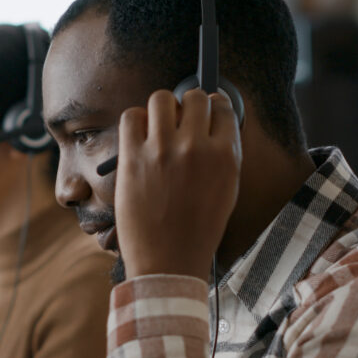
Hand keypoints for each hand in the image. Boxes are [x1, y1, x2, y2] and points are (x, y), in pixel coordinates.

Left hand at [115, 89, 240, 280]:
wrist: (169, 260)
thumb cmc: (197, 229)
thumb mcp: (226, 190)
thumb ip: (222, 153)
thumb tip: (211, 122)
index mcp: (225, 156)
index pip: (222, 107)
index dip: (212, 106)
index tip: (205, 110)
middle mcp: (195, 148)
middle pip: (194, 97)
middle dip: (188, 104)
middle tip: (180, 119)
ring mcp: (162, 151)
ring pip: (161, 99)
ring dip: (161, 107)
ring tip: (158, 126)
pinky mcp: (132, 157)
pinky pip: (131, 116)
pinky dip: (135, 120)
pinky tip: (139, 136)